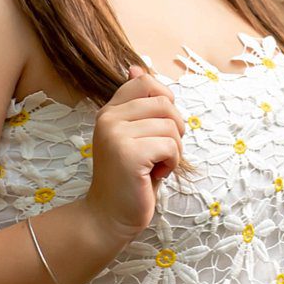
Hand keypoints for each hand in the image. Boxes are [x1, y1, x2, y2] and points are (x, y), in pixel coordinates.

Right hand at [85, 67, 185, 242]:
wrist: (109, 217)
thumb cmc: (129, 178)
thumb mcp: (133, 135)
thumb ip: (139, 105)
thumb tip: (136, 67)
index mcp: (109, 111)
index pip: (145, 81)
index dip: (164, 102)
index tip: (158, 128)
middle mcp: (109, 118)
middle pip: (165, 103)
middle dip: (174, 129)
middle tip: (161, 152)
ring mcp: (116, 135)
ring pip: (171, 126)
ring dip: (174, 150)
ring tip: (155, 166)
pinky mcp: (129, 154)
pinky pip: (171, 146)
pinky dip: (171, 163)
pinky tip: (155, 175)